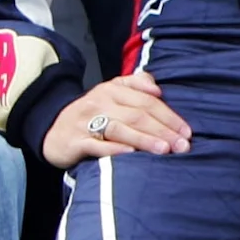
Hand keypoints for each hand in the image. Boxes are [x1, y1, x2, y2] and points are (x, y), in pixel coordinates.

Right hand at [43, 70, 191, 169]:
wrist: (52, 130)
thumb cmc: (92, 114)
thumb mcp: (111, 93)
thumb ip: (136, 85)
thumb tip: (158, 88)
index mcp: (112, 89)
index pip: (147, 101)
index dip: (169, 116)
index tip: (187, 132)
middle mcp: (99, 102)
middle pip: (137, 115)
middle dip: (163, 130)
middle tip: (182, 145)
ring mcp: (85, 121)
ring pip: (120, 129)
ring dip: (145, 140)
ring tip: (164, 149)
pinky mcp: (75, 141)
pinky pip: (97, 145)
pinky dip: (116, 149)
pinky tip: (132, 154)